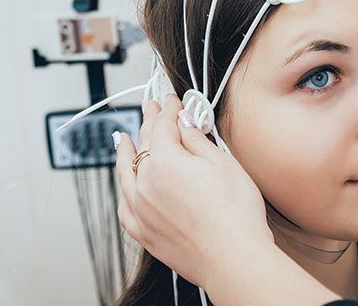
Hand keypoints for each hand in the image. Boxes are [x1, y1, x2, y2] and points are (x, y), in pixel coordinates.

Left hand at [114, 94, 272, 292]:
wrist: (233, 258)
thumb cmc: (234, 214)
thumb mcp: (222, 163)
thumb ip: (197, 140)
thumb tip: (185, 121)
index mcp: (164, 161)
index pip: (163, 125)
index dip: (168, 108)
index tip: (172, 100)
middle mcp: (144, 184)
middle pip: (143, 144)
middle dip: (147, 122)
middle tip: (150, 107)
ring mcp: (140, 210)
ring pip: (125, 174)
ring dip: (125, 152)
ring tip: (123, 139)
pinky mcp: (144, 233)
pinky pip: (124, 206)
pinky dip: (123, 190)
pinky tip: (125, 185)